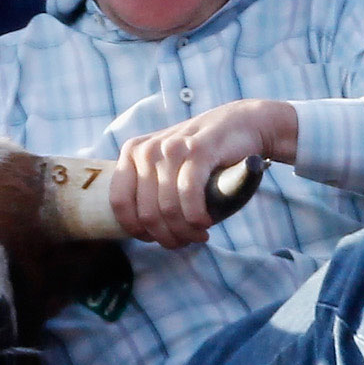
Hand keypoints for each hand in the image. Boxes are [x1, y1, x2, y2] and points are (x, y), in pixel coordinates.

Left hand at [109, 99, 295, 249]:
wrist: (242, 124)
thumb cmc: (203, 156)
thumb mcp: (168, 167)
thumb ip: (150, 190)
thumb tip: (142, 230)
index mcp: (132, 152)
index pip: (120, 203)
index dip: (137, 230)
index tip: (157, 238)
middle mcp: (147, 149)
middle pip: (147, 213)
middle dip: (168, 236)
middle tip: (186, 240)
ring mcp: (171, 148)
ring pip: (168, 209)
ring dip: (185, 231)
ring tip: (199, 234)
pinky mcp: (198, 150)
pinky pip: (189, 195)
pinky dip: (196, 217)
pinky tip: (205, 223)